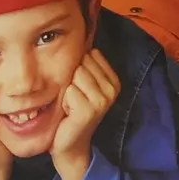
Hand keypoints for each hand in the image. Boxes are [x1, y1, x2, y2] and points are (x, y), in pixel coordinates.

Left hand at [51, 49, 120, 179]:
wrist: (70, 144)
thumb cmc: (73, 110)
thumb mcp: (84, 84)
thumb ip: (86, 63)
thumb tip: (80, 35)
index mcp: (114, 81)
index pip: (90, 54)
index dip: (79, 69)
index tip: (81, 88)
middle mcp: (112, 90)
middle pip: (82, 63)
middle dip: (73, 79)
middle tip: (75, 98)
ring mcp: (102, 101)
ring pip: (75, 74)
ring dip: (68, 90)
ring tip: (72, 105)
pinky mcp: (89, 110)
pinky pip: (69, 90)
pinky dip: (64, 101)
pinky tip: (69, 113)